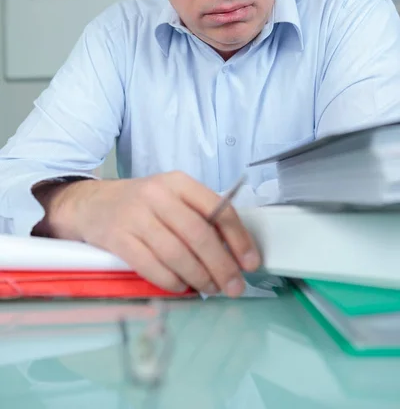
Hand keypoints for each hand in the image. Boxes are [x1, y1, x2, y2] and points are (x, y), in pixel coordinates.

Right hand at [34, 172, 260, 296]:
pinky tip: (182, 286)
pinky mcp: (118, 239)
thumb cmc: (140, 204)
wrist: (90, 204)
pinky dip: (172, 282)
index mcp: (178, 182)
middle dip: (222, 266)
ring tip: (210, 289)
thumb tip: (233, 252)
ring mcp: (135, 216)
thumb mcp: (171, 196)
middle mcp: (157, 195)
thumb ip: (199, 216)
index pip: (217, 209)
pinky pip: (152, 267)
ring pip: (177, 254)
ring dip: (199, 278)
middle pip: (199, 235)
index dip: (239, 238)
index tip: (250, 262)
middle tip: (234, 286)